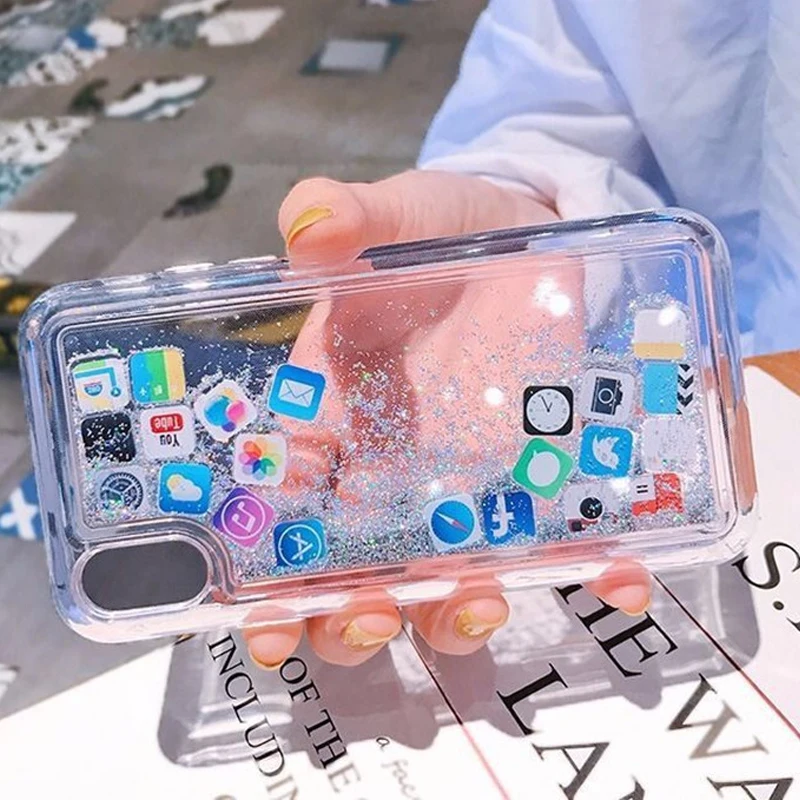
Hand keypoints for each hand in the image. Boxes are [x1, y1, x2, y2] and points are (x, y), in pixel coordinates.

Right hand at [244, 170, 650, 668]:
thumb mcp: (400, 218)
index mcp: (333, 417)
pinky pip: (560, 543)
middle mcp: (390, 471)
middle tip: (369, 618)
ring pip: (446, 581)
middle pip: (354, 575)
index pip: (286, 511)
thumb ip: (353, 220)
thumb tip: (308, 219)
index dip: (267, 579)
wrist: (526, 236)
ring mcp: (468, 486)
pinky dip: (590, 571)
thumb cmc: (441, 232)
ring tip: (482, 605)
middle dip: (350, 618)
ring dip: (455, 616)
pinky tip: (620, 577)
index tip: (265, 626)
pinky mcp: (541, 480)